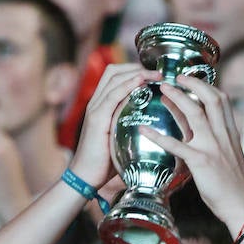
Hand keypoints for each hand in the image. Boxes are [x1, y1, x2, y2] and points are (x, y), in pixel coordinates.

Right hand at [69, 64, 160, 187]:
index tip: (153, 75)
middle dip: (137, 66)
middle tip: (158, 72)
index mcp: (100, 105)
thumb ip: (130, 128)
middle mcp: (95, 102)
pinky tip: (141, 81)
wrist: (86, 176)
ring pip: (114, 78)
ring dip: (137, 72)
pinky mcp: (96, 118)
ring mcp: (95, 108)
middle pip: (114, 71)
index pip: (114, 76)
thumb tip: (154, 128)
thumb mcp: (120, 139)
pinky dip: (128, 84)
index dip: (133, 70)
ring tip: (155, 74)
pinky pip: (113, 95)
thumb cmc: (104, 163)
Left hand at [137, 76, 243, 222]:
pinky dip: (158, 136)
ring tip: (162, 89)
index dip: (206, 86)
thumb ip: (218, 140)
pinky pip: (175, 144)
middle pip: (210, 98)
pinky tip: (144, 130)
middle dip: (193, 83)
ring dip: (177, 98)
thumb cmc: (234, 185)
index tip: (192, 79)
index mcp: (230, 133)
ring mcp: (212, 146)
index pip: (221, 100)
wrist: (241, 205)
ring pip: (195, 113)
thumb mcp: (230, 156)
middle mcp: (222, 135)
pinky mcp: (200, 161)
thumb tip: (202, 131)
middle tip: (175, 76)